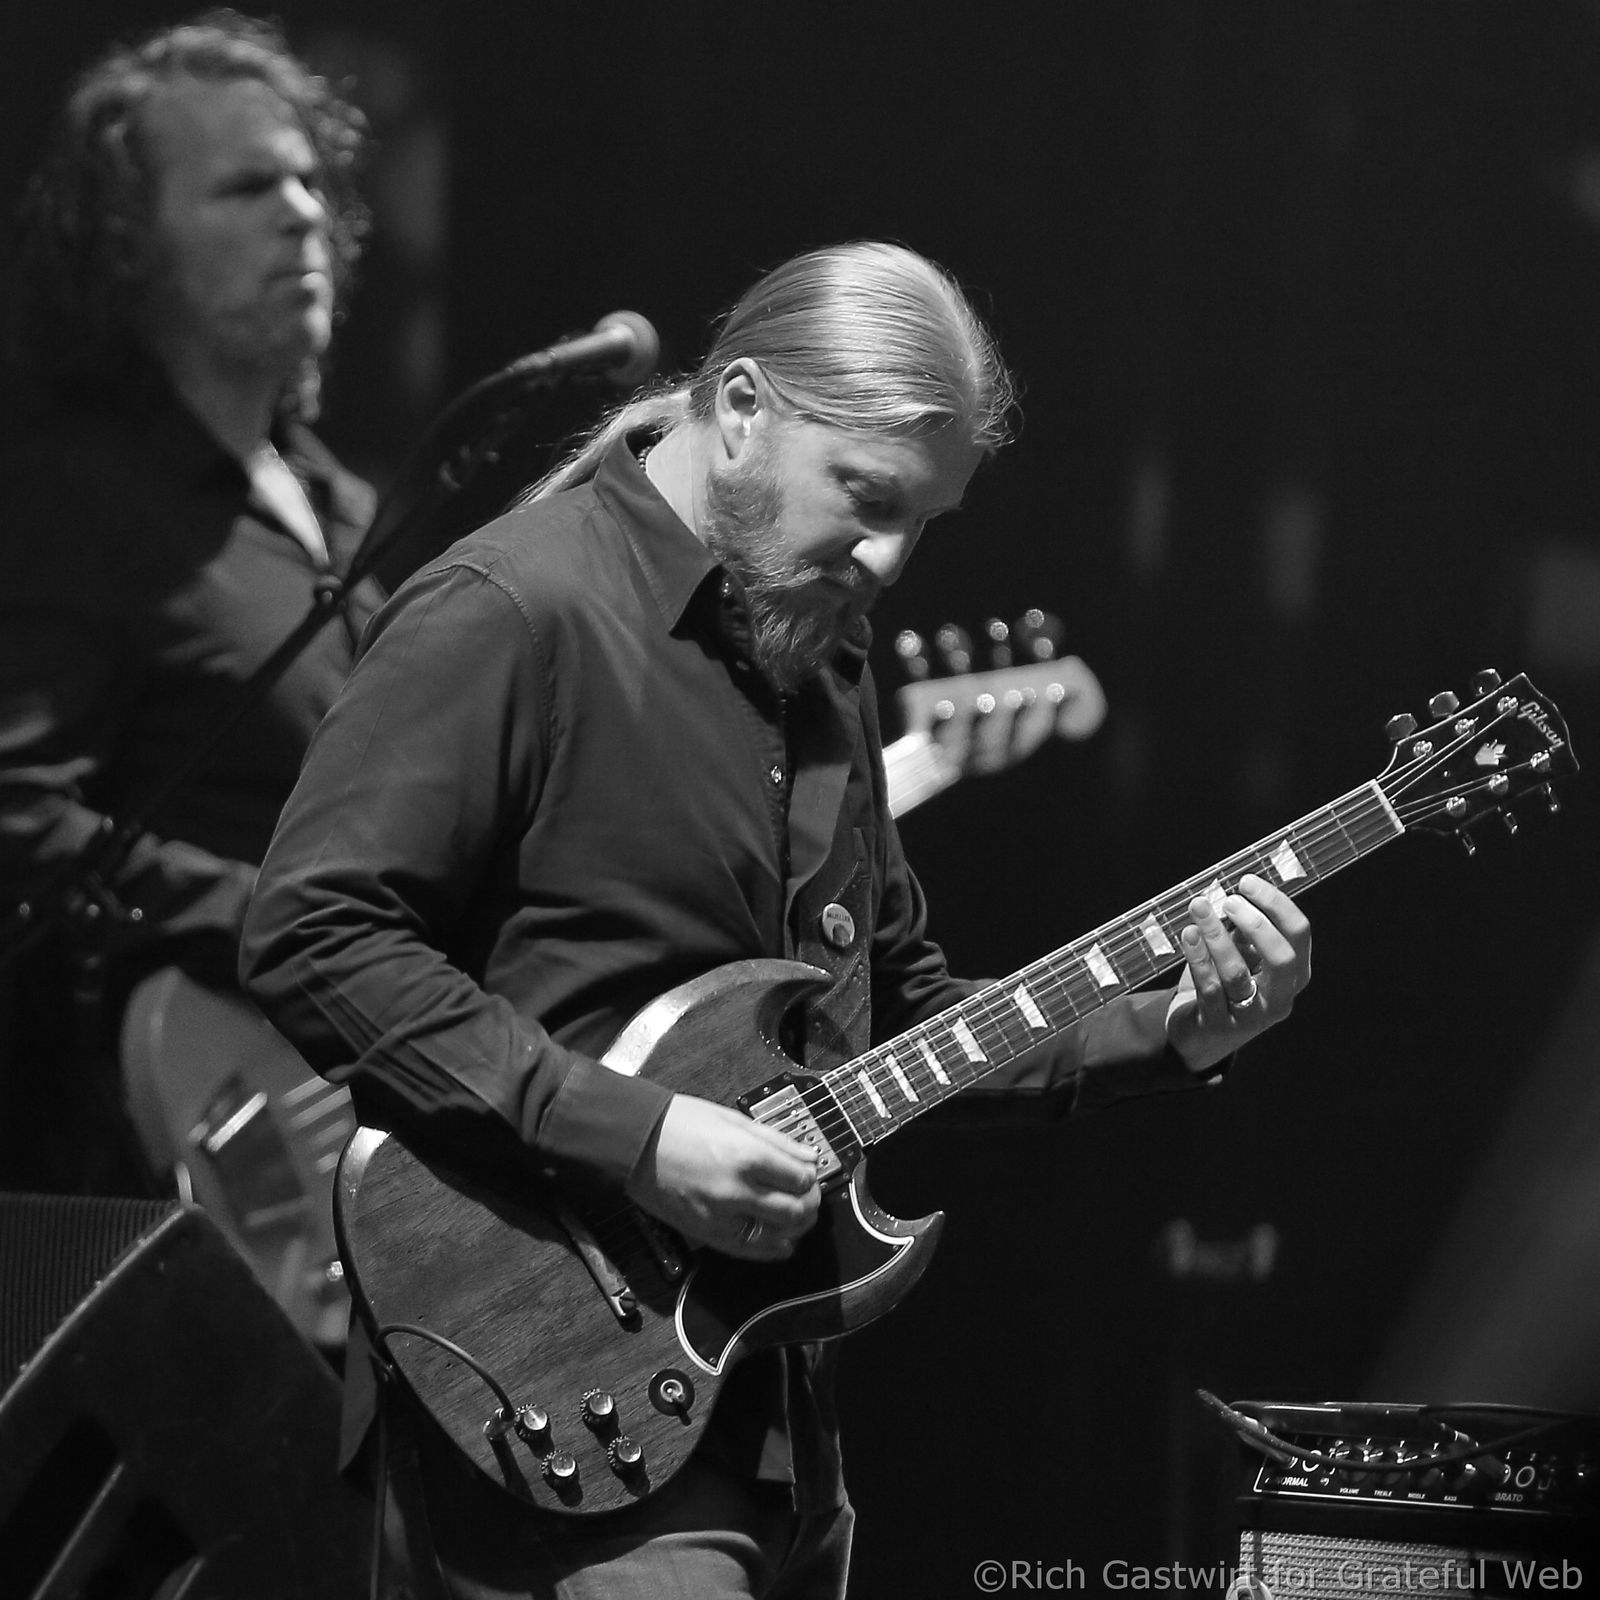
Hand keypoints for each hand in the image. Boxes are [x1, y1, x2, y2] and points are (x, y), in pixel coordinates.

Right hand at [625, 1094, 821, 1260]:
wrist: (637, 1141)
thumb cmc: (681, 1123)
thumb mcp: (734, 1120)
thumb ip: (777, 1141)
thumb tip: (810, 1156)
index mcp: (746, 1156)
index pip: (801, 1179)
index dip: (812, 1176)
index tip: (808, 1172)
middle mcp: (737, 1191)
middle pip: (796, 1211)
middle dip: (810, 1203)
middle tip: (809, 1194)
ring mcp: (721, 1217)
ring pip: (778, 1236)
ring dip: (796, 1228)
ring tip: (795, 1214)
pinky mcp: (706, 1234)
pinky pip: (750, 1251)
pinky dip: (772, 1248)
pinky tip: (781, 1240)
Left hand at [1165, 873, 1311, 1075]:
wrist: (1200, 1036)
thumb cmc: (1225, 985)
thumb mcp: (1242, 956)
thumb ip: (1243, 930)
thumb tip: (1233, 893)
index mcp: (1294, 974)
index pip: (1298, 933)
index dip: (1276, 904)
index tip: (1247, 881)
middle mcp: (1279, 997)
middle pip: (1282, 957)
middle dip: (1256, 924)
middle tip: (1229, 900)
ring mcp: (1250, 1016)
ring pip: (1237, 972)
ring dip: (1217, 935)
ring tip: (1199, 907)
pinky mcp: (1218, 1024)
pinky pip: (1209, 987)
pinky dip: (1198, 957)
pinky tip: (1189, 933)